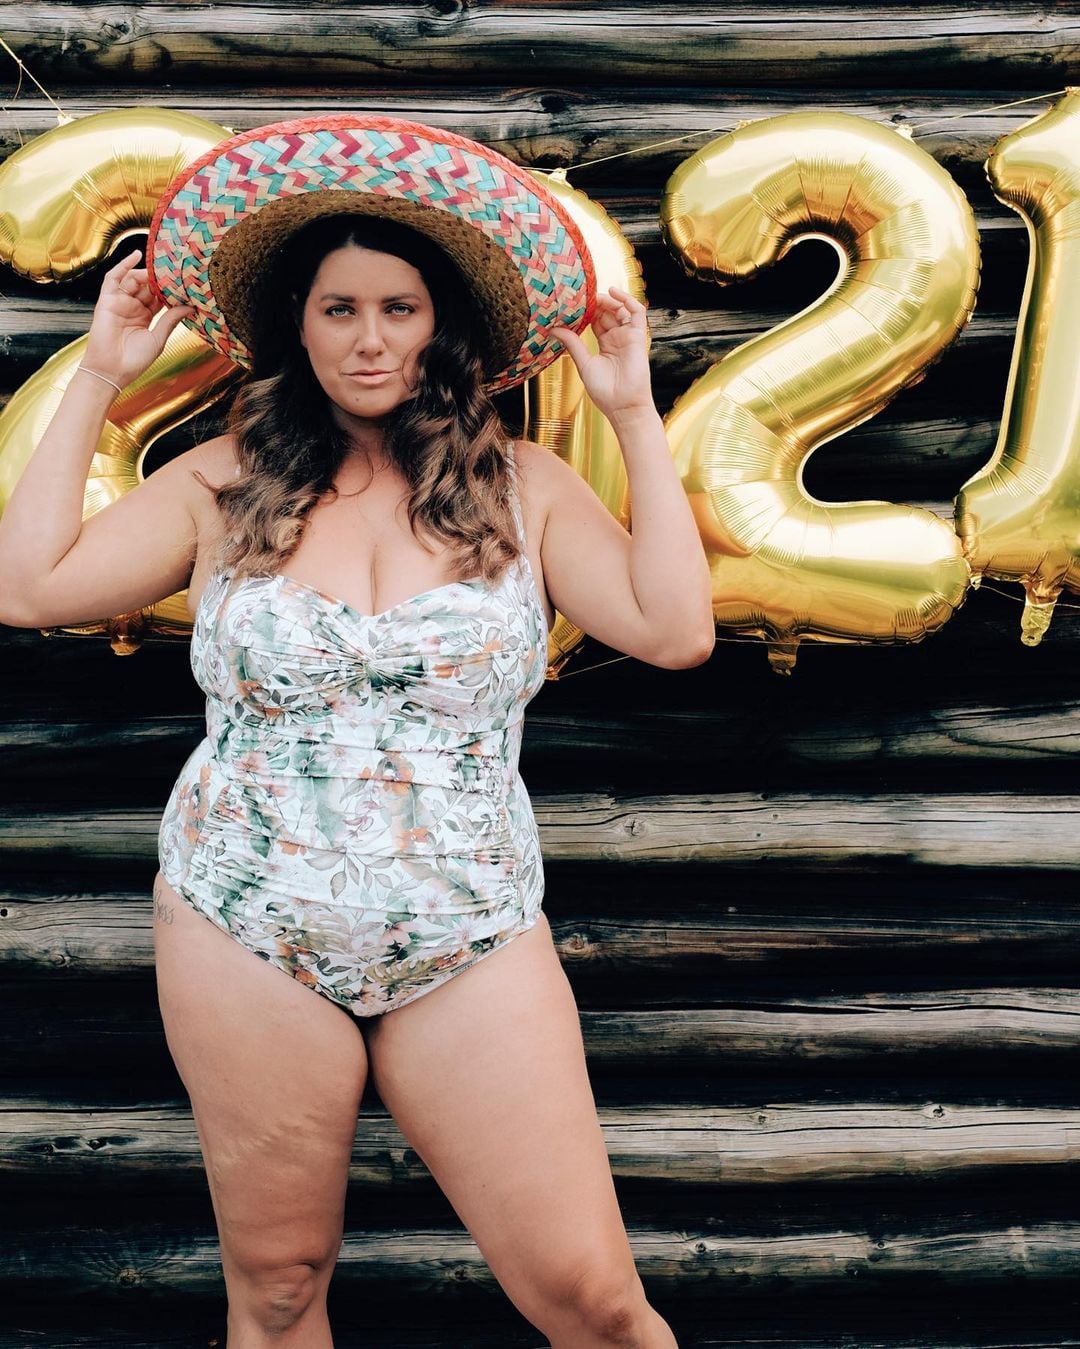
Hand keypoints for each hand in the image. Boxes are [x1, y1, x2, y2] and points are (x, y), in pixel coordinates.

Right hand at [81, 247, 195, 388]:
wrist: (112, 371)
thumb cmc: (134, 360)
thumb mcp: (158, 339)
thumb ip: (170, 320)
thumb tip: (190, 307)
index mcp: (146, 316)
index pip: (159, 297)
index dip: (170, 289)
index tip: (185, 281)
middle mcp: (133, 307)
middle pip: (147, 286)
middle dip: (160, 278)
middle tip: (175, 270)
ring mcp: (120, 302)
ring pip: (134, 280)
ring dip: (147, 273)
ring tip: (160, 268)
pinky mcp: (107, 300)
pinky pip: (114, 277)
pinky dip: (124, 265)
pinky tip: (136, 255)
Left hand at [551, 286, 655, 422]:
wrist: (623, 405)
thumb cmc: (605, 391)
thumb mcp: (583, 363)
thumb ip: (572, 344)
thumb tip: (553, 329)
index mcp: (605, 345)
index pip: (596, 321)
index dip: (586, 311)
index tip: (571, 304)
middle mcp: (617, 338)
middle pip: (607, 312)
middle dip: (595, 303)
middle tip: (580, 297)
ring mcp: (628, 336)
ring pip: (620, 309)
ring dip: (608, 300)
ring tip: (594, 296)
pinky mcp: (638, 336)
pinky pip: (637, 312)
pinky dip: (627, 299)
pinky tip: (613, 292)